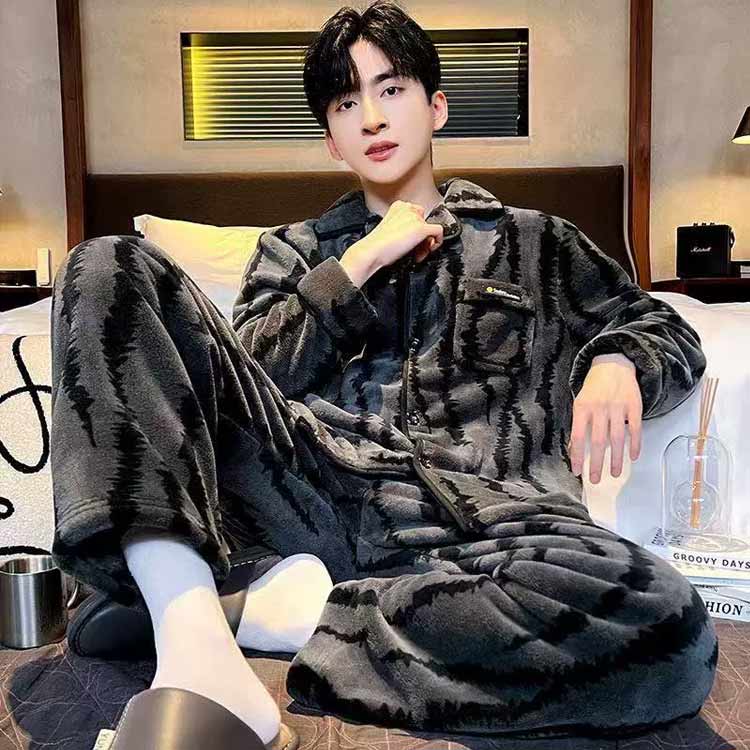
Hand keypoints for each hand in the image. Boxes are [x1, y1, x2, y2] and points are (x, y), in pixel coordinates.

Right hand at [340, 200, 443, 286]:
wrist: (371, 252)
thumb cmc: (377, 246)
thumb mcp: (391, 230)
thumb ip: (404, 229)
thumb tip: (416, 238)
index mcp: (398, 207)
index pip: (416, 216)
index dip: (416, 232)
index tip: (410, 244)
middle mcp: (408, 208)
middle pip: (425, 222)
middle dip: (422, 238)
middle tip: (414, 251)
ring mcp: (415, 217)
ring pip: (432, 229)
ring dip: (426, 244)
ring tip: (415, 254)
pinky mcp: (421, 228)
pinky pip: (440, 232)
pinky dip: (437, 243)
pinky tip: (424, 252)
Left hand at [568, 353, 641, 482]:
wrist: (613, 364)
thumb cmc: (594, 388)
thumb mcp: (580, 403)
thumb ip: (579, 424)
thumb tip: (574, 450)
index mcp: (582, 408)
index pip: (577, 437)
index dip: (577, 456)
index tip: (577, 471)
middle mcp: (600, 409)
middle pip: (598, 442)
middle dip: (596, 463)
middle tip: (595, 479)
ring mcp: (618, 407)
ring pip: (617, 439)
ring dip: (617, 459)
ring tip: (615, 473)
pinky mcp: (634, 406)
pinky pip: (635, 429)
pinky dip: (635, 444)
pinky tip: (633, 457)